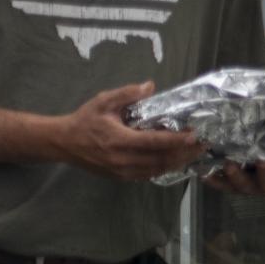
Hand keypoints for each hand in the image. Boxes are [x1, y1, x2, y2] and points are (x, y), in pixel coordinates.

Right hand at [52, 83, 206, 182]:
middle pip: (161, 159)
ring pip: (157, 170)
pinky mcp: (120, 177)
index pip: (155, 142)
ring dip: (177, 163)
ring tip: (192, 154)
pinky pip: (147, 175)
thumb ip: (127, 93)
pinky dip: (163, 169)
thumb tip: (150, 86)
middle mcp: (122, 159)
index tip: (195, 135)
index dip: (177, 140)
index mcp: (119, 140)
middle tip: (201, 145)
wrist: (63, 143)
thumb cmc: (84, 120)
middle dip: (184, 153)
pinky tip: (173, 161)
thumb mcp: (103, 101)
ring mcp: (121, 171)